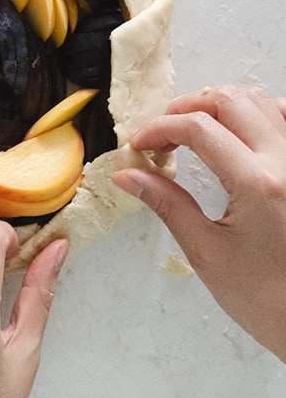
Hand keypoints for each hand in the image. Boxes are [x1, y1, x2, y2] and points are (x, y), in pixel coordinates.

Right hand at [115, 85, 285, 358]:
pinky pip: (285, 119)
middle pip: (232, 101)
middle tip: (162, 134)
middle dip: (187, 108)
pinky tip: (236, 134)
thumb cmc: (260, 295)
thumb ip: (167, 203)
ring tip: (195, 130)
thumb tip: (127, 174)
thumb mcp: (206, 251)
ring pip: (262, 102)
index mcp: (258, 184)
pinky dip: (257, 114)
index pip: (199, 128)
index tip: (139, 147)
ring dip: (222, 105)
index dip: (160, 128)